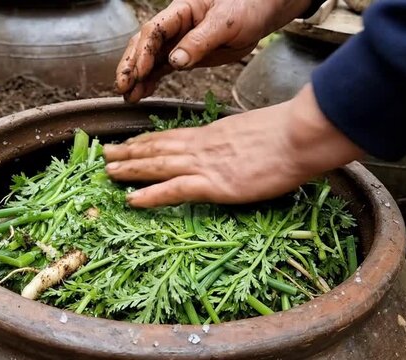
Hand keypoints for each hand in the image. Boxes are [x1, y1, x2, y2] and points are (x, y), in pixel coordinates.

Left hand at [104, 85, 364, 207]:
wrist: (300, 135)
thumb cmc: (287, 134)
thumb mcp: (253, 132)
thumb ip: (235, 141)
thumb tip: (232, 148)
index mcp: (212, 133)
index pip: (171, 137)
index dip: (147, 140)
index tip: (130, 142)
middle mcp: (201, 146)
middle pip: (156, 148)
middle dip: (129, 152)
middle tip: (105, 154)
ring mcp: (205, 164)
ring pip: (157, 165)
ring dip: (130, 169)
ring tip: (108, 171)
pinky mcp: (214, 184)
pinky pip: (175, 190)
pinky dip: (151, 195)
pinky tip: (132, 199)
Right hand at [115, 0, 311, 102]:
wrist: (261, 13)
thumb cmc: (246, 7)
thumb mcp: (226, 22)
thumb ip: (200, 41)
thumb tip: (175, 60)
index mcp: (182, 11)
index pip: (154, 31)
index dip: (143, 51)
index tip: (139, 72)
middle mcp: (174, 26)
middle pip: (143, 44)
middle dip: (131, 66)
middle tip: (122, 86)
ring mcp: (178, 41)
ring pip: (149, 59)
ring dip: (137, 77)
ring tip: (128, 96)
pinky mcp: (185, 55)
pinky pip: (162, 68)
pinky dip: (151, 80)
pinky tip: (141, 93)